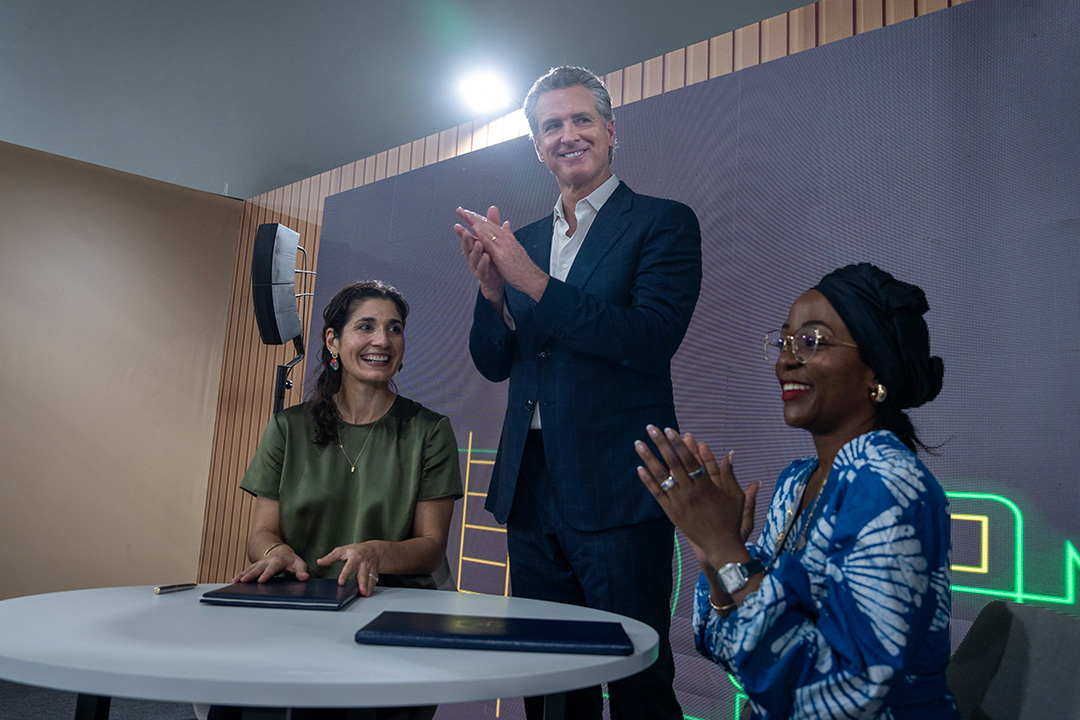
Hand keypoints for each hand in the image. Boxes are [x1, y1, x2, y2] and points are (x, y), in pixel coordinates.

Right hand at [232, 545, 308, 583]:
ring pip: (250, 569)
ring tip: (235, 581)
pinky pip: (246, 571)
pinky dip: (240, 575)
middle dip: (250, 575)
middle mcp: (267, 561)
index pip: (272, 568)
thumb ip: (301, 570)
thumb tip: (304, 577)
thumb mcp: (299, 564)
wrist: (280, 552)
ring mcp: (260, 563)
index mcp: (278, 561)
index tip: (261, 580)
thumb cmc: (291, 560)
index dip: (267, 574)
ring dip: (242, 575)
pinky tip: (233, 581)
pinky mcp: (255, 566)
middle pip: (258, 568)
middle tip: (243, 581)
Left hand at [316, 541, 384, 596]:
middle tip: (361, 591)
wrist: (374, 550)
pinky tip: (368, 593)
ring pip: (370, 578)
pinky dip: (371, 587)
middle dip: (362, 582)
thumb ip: (330, 557)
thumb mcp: (341, 550)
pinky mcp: (374, 573)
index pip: (349, 566)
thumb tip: (319, 562)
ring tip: (365, 594)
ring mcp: (370, 568)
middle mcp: (363, 563)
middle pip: (363, 573)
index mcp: (354, 557)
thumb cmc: (356, 550)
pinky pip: (373, 581)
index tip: (341, 582)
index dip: (345, 574)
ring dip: (368, 587)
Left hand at [455, 206, 548, 301]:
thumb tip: (506, 225)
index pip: (490, 225)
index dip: (478, 218)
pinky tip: (474, 228)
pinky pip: (490, 243)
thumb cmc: (524, 267)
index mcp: (507, 238)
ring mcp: (504, 245)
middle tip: (460, 210)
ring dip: (475, 221)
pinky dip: (482, 234)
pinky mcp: (502, 254)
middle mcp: (505, 238)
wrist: (532, 278)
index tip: (467, 213)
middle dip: (473, 216)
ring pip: (488, 230)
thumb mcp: (515, 248)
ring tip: (464, 214)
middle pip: (487, 224)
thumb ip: (509, 236)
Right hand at [456, 206, 505, 305]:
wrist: (497, 280)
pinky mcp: (484, 275)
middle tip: (463, 230)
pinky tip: (486, 257)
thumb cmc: (491, 259)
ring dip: (475, 250)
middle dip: (464, 238)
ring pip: (473, 258)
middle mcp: (473, 256)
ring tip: (478, 243)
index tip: (458, 223)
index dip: (462, 229)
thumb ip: (491, 225)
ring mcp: (477, 266)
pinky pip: (482, 269)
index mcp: (474, 247)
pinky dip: (484, 263)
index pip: (467, 237)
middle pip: (466, 246)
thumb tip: (493, 207)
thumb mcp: (491, 240)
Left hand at [635, 425, 759, 568]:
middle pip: (672, 463)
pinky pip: (657, 493)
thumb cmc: (730, 520)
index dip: (679, 444)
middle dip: (661, 444)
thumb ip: (729, 473)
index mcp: (706, 486)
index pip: (689, 459)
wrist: (719, 546)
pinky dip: (648, 481)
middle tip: (651, 428)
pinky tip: (639, 468)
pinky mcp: (672, 512)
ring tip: (638, 443)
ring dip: (649, 458)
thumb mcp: (734, 496)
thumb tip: (731, 452)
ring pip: (661, 476)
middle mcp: (690, 492)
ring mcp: (679, 502)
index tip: (670, 430)